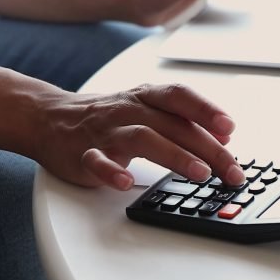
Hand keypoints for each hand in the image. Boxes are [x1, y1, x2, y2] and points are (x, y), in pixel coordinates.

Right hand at [33, 83, 246, 189]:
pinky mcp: (84, 154)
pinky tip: (126, 183)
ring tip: (199, 174)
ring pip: (143, 139)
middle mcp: (128, 111)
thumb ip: (181, 122)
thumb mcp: (146, 109)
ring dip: (175, 156)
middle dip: (207, 148)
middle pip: (172, 125)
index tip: (230, 128)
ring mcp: (106, 132)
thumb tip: (223, 137)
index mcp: (145, 97)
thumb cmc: (106, 116)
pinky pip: (97, 161)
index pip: (179, 97)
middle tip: (232, 171)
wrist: (48, 118)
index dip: (206, 110)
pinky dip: (111, 172)